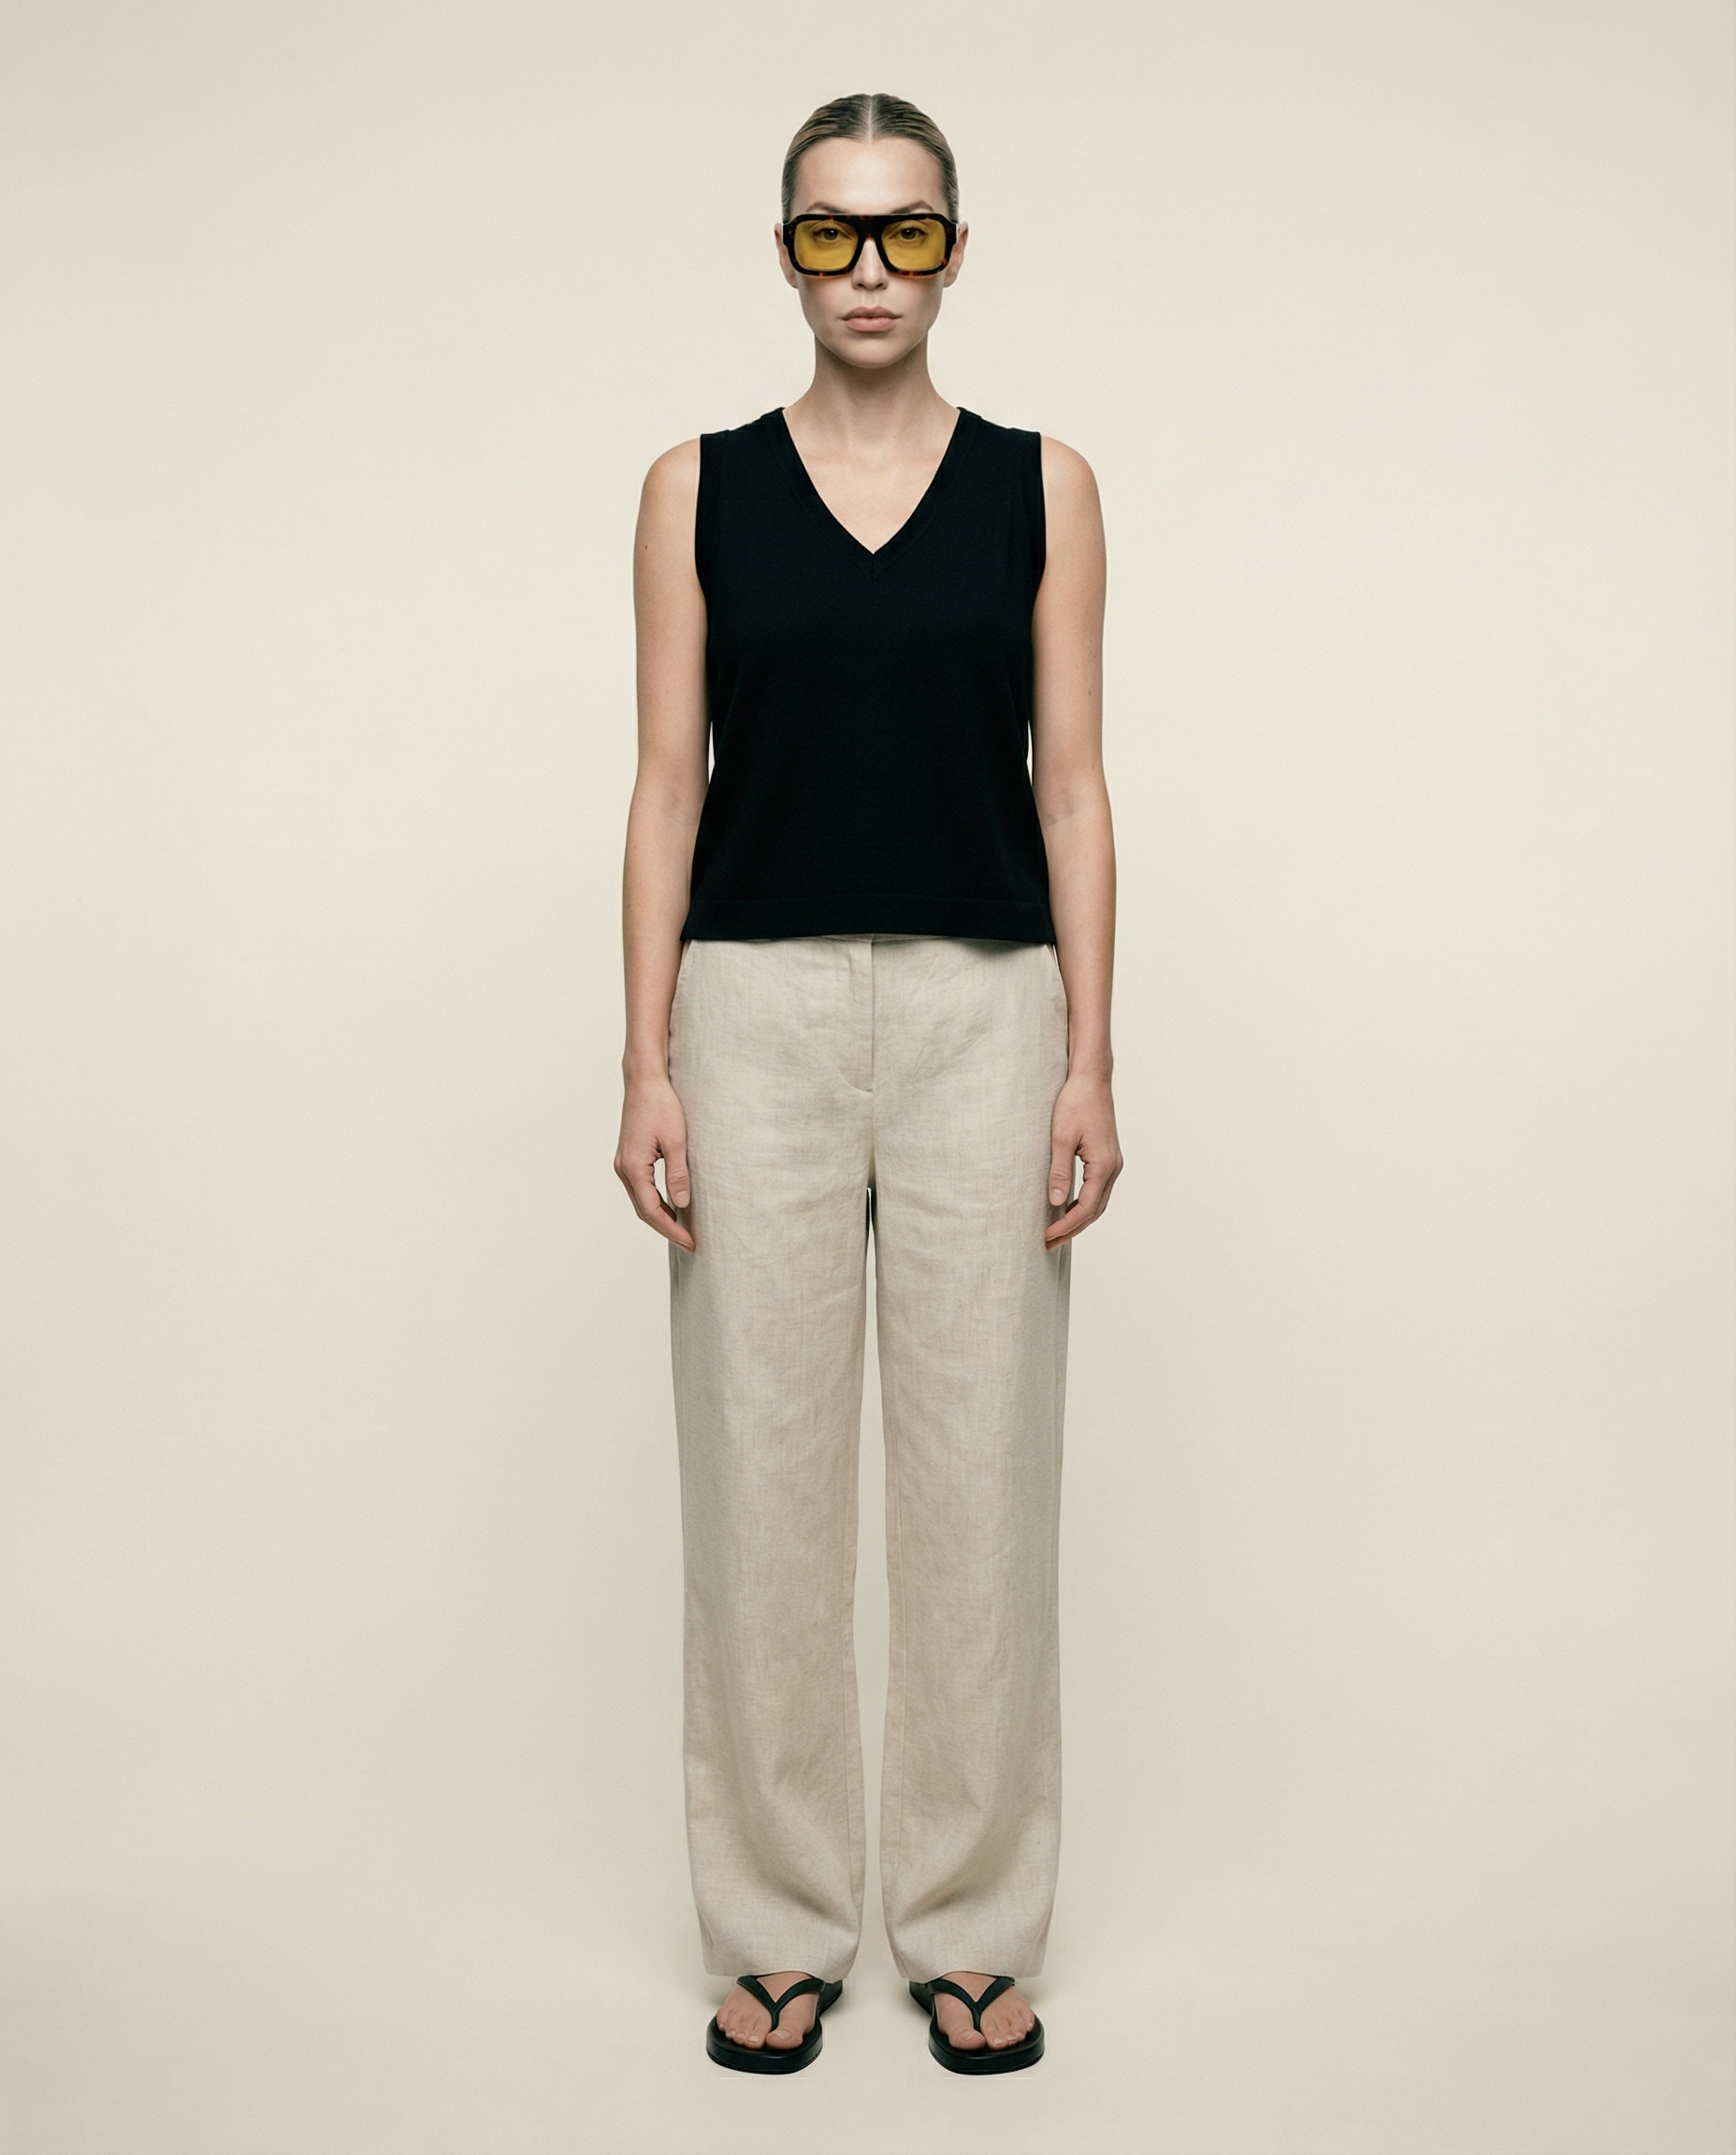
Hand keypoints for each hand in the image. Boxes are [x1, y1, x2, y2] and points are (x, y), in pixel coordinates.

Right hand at [615, 1074, 695, 1250]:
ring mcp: (623, 1164)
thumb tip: (682, 1205)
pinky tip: (671, 1208)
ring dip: (660, 1218)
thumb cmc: (661, 1106)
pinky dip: (655, 1203)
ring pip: (640, 1202)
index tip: (690, 1242)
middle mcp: (623, 1169)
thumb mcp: (677, 1141)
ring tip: (683, 1231)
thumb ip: (678, 1174)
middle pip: (643, 1211)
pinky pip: (640, 1189)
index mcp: (633, 1168)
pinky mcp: (628, 1159)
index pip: (652, 1211)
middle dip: (666, 1229)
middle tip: (690, 1243)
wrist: (643, 1082)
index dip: (671, 1230)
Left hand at [1045, 1072, 1121, 1246]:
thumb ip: (1059, 1172)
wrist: (1091, 1080)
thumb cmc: (1075, 1104)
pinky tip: (1067, 1208)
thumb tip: (1056, 1203)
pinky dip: (1084, 1204)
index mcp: (1104, 1165)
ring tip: (1056, 1232)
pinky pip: (1098, 1190)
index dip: (1066, 1225)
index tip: (1047, 1236)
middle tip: (1048, 1243)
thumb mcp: (1061, 1138)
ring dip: (1079, 1219)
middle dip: (1072, 1229)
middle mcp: (1114, 1167)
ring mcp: (1113, 1163)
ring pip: (1098, 1202)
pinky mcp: (1108, 1157)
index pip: (1086, 1207)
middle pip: (1095, 1210)